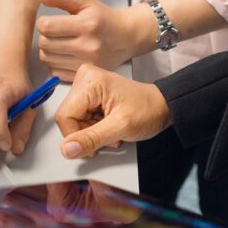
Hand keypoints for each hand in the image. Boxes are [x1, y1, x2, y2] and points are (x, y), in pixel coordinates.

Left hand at [36, 0, 154, 80]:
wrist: (126, 37)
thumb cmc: (103, 18)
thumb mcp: (85, 1)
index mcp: (87, 25)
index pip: (47, 27)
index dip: (42, 22)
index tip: (49, 21)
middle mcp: (88, 46)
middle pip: (45, 44)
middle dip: (44, 36)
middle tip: (54, 32)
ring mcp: (87, 63)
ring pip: (47, 59)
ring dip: (48, 51)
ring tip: (59, 43)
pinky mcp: (85, 74)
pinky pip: (55, 73)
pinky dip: (55, 64)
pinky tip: (65, 55)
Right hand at [54, 64, 170, 158]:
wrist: (163, 106)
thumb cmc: (148, 110)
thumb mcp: (121, 127)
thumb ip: (92, 138)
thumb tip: (67, 149)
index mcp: (90, 81)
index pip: (65, 117)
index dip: (76, 137)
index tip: (94, 146)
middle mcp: (84, 79)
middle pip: (69, 119)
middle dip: (87, 134)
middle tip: (109, 135)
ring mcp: (87, 86)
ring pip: (75, 121)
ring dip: (92, 132)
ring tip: (112, 130)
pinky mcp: (90, 94)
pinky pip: (81, 118)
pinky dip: (95, 127)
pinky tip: (109, 125)